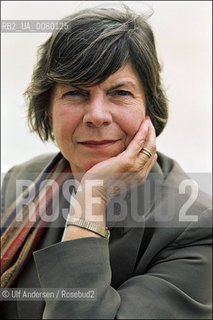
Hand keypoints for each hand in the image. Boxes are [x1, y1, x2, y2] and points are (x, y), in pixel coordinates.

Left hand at [63, 117, 156, 239]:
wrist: (94, 195)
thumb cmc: (100, 187)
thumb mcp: (115, 178)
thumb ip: (120, 169)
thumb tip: (117, 161)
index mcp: (138, 177)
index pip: (150, 158)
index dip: (150, 145)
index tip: (147, 134)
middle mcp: (141, 173)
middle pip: (152, 151)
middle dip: (152, 136)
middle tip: (149, 123)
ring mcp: (135, 167)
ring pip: (149, 146)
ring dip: (150, 131)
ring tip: (147, 121)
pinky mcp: (127, 162)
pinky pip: (139, 143)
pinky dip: (143, 132)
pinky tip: (143, 124)